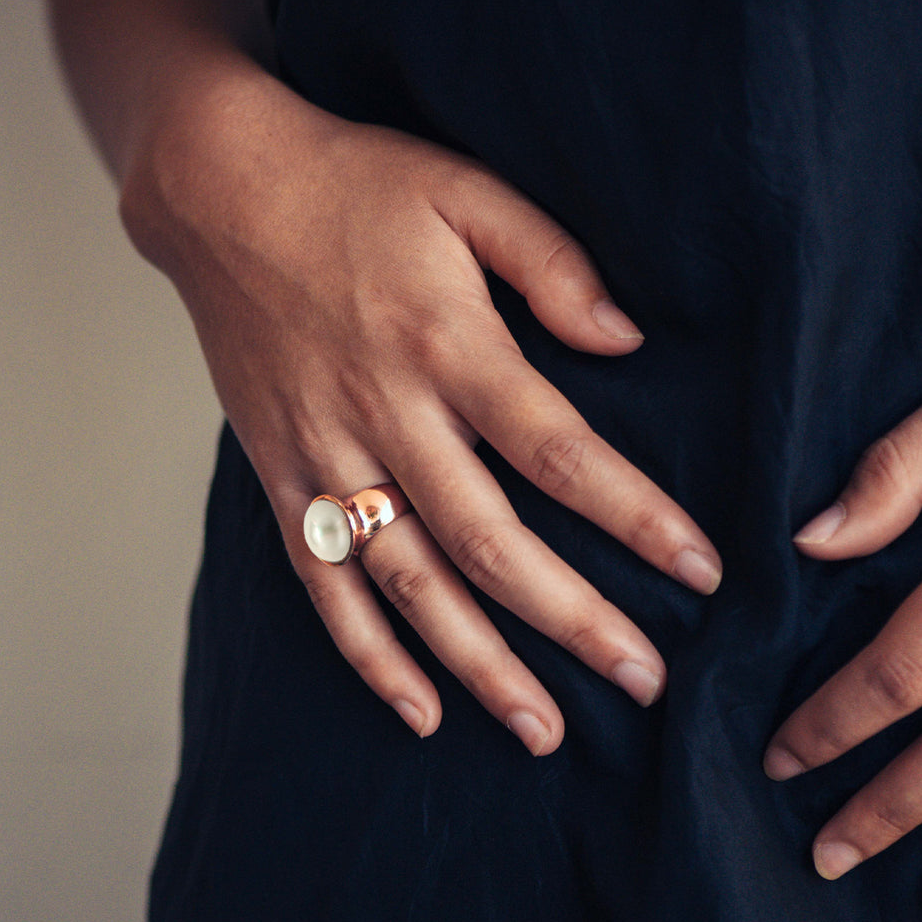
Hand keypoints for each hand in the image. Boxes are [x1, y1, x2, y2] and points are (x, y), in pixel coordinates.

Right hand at [121, 68, 720, 753]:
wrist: (221, 193)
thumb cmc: (357, 188)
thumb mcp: (467, 193)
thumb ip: (553, 264)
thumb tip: (627, 340)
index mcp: (448, 344)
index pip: (560, 452)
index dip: (634, 516)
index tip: (700, 571)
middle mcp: (388, 414)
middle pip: (491, 543)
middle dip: (573, 619)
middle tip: (643, 680)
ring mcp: (327, 455)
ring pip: (411, 584)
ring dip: (480, 665)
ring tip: (545, 733)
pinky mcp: (282, 477)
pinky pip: (325, 584)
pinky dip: (368, 655)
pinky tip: (420, 711)